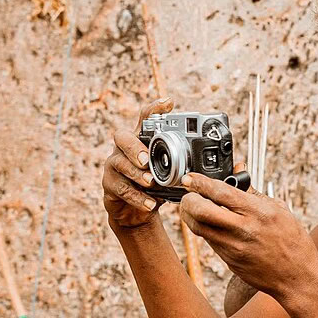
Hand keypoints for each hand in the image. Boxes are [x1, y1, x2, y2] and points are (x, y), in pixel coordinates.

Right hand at [103, 97, 170, 228]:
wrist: (136, 213)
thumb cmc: (155, 188)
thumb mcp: (169, 175)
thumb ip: (182, 166)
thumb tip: (207, 166)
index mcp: (141, 141)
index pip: (144, 119)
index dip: (154, 109)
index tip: (169, 103)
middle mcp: (124, 149)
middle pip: (122, 138)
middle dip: (135, 147)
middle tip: (146, 160)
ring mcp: (114, 166)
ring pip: (119, 164)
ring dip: (136, 174)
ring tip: (151, 182)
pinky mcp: (110, 185)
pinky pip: (121, 189)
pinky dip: (137, 197)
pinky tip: (150, 203)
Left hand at [177, 173, 317, 298]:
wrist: (296, 276)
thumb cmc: (292, 241)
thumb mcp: (278, 210)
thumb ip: (253, 192)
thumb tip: (238, 171)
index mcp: (258, 212)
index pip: (221, 192)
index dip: (200, 183)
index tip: (190, 178)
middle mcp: (244, 230)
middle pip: (201, 211)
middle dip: (188, 200)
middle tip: (188, 194)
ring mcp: (234, 247)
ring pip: (198, 227)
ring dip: (189, 215)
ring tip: (192, 207)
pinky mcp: (229, 260)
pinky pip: (208, 240)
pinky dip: (203, 228)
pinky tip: (207, 222)